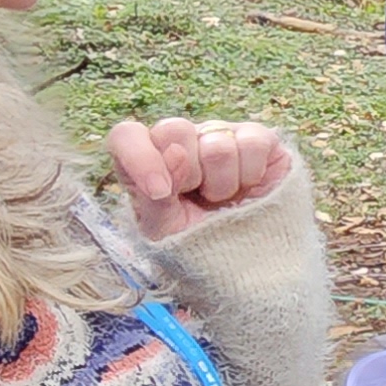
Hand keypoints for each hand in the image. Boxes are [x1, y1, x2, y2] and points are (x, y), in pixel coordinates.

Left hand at [107, 117, 292, 243]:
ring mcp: (220, 134)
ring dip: (223, 183)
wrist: (243, 256)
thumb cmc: (195, 240)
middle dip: (189, 175)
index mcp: (148, 158)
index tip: (159, 192)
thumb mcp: (164, 230)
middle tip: (198, 198)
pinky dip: (252, 173)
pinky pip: (253, 142)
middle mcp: (182, 140)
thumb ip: (154, 197)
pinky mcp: (258, 139)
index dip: (140, 157)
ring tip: (224, 198)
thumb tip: (176, 153)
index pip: (127, 136)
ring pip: (217, 143)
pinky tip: (248, 186)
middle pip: (174, 129)